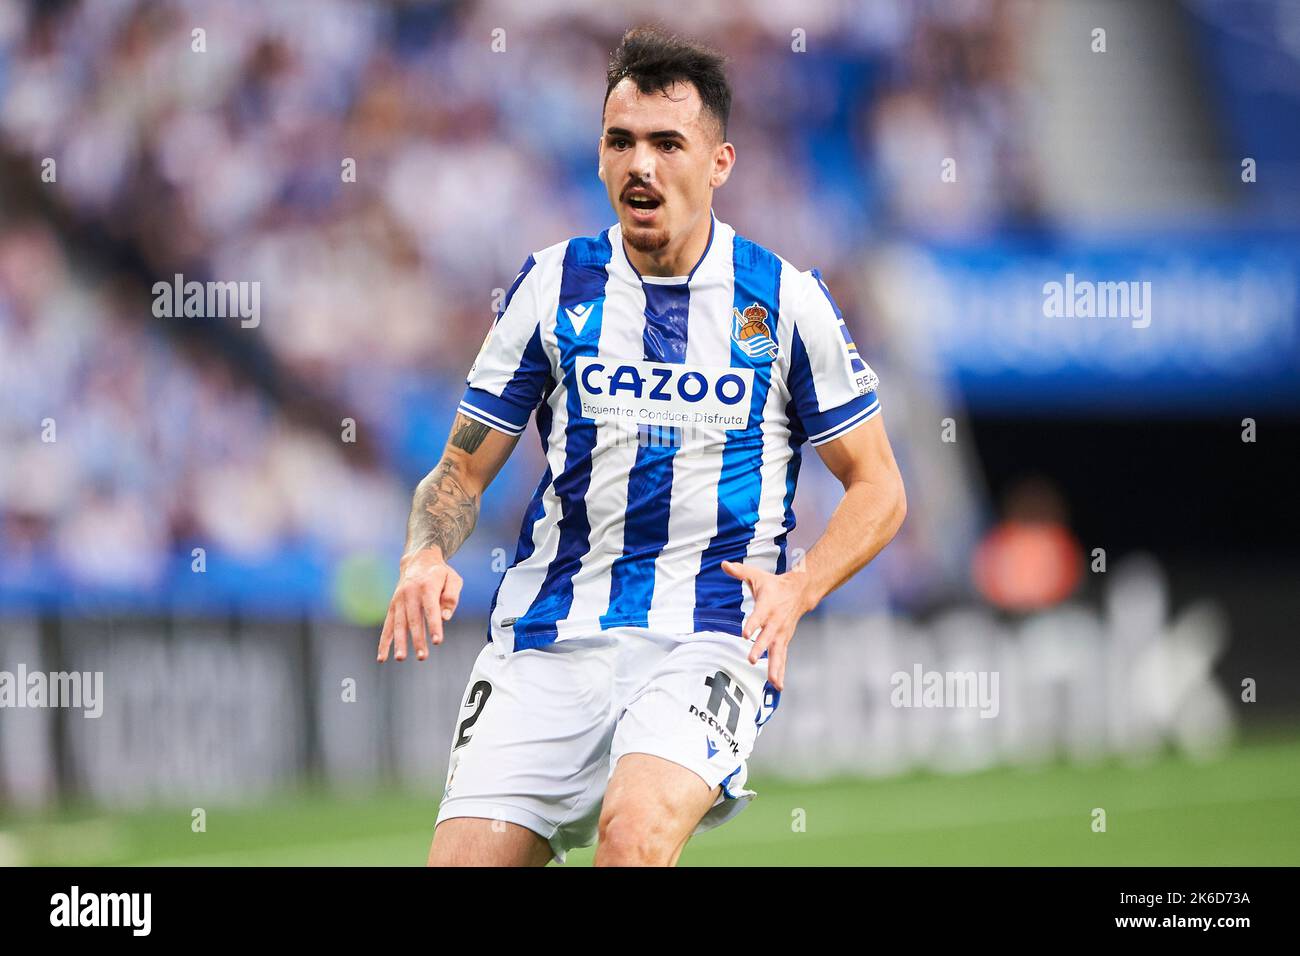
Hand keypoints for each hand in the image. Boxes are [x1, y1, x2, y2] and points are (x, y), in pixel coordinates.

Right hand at [377, 548, 463, 662]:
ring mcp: (399, 600)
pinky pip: (387, 625)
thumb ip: (451, 596)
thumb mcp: (453, 579)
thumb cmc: (439, 574)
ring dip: (399, 642)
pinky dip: (384, 642)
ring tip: (401, 658)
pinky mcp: (392, 606)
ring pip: (398, 624)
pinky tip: (382, 657)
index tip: (437, 641)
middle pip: (413, 619)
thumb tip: (446, 617)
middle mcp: (410, 593)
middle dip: (417, 639)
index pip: (431, 609)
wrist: (418, 560)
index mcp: (427, 586)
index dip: (434, 625)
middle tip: (422, 656)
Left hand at [720, 560, 810, 691]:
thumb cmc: (774, 585)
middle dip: (761, 649)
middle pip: (768, 637)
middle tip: (753, 660)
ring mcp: (781, 633)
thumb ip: (740, 571)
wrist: (799, 592)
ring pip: (778, 652)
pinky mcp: (784, 640)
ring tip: (773, 683)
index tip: (745, 633)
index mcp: (767, 606)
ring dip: (775, 667)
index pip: (758, 616)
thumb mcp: (757, 576)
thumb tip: (724, 564)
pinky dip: (781, 672)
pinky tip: (778, 686)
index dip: (752, 624)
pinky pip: (782, 658)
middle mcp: (775, 622)